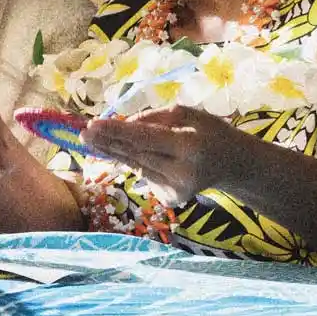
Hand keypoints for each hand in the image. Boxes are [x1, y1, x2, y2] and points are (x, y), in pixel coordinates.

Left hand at [80, 106, 260, 205]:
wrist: (234, 165)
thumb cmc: (210, 132)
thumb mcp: (189, 114)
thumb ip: (155, 118)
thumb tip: (123, 125)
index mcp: (189, 147)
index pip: (144, 139)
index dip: (116, 133)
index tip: (91, 126)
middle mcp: (181, 173)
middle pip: (134, 156)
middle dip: (106, 143)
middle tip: (82, 134)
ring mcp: (176, 190)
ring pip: (136, 167)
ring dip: (116, 152)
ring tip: (97, 140)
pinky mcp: (171, 200)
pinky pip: (145, 176)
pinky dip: (140, 163)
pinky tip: (154, 158)